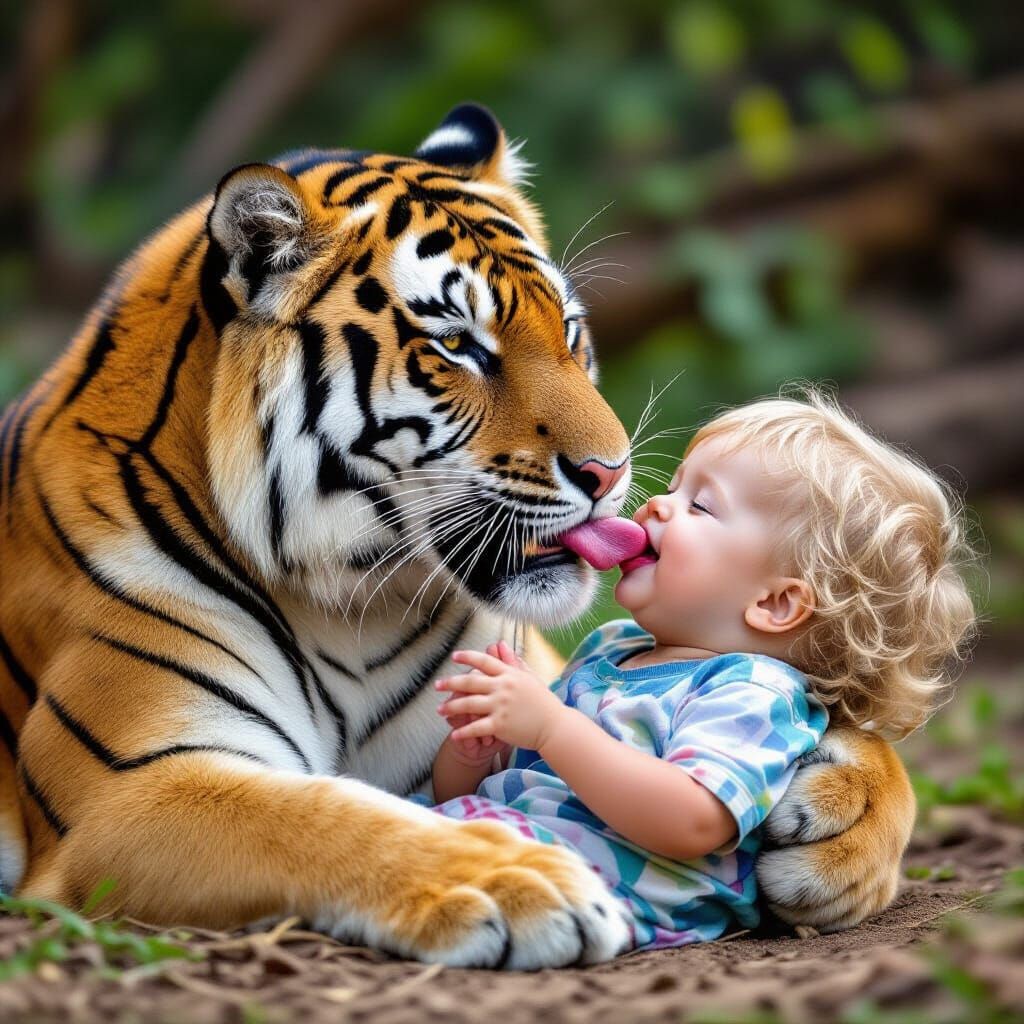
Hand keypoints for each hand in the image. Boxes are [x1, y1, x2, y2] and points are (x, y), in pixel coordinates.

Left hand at [436, 642, 564, 750]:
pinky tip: (453, 734)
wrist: (554, 726)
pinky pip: (476, 728)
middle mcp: (503, 688)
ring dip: (451, 707)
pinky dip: (463, 731)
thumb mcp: (529, 677)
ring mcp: (500, 706)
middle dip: (450, 683)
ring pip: (468, 704)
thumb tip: (500, 644)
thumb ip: (513, 661)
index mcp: (509, 674)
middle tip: (437, 685)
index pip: (484, 661)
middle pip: (470, 682)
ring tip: (440, 710)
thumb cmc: (543, 702)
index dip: (467, 657)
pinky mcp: (500, 725)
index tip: (454, 656)